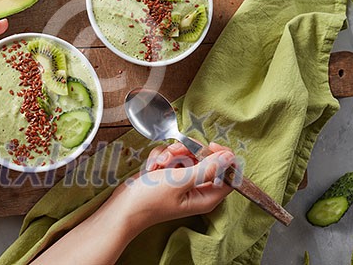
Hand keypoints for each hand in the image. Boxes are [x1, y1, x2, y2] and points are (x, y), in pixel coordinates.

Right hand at [110, 142, 234, 230]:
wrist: (123, 207)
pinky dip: (161, 157)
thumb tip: (229, 157)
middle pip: (206, 159)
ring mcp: (182, 181)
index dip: (222, 156)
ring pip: (187, 154)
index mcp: (207, 196)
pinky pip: (172, 156)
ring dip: (172, 153)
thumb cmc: (150, 201)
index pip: (228, 173)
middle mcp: (197, 188)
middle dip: (189, 151)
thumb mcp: (180, 181)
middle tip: (176, 152)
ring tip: (160, 163)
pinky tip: (152, 167)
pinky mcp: (168, 174)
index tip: (209, 146)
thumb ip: (207, 168)